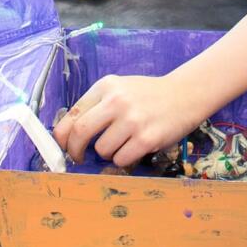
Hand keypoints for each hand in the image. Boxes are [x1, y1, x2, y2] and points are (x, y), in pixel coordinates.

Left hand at [52, 73, 200, 167]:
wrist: (185, 95)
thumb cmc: (148, 96)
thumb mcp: (120, 89)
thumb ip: (96, 106)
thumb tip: (69, 135)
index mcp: (106, 86)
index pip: (72, 114)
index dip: (62, 136)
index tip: (63, 146)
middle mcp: (117, 100)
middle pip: (80, 133)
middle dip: (75, 151)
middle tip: (79, 158)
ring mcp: (132, 120)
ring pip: (102, 150)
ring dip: (107, 153)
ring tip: (122, 143)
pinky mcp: (146, 139)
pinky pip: (120, 159)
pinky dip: (123, 159)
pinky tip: (135, 146)